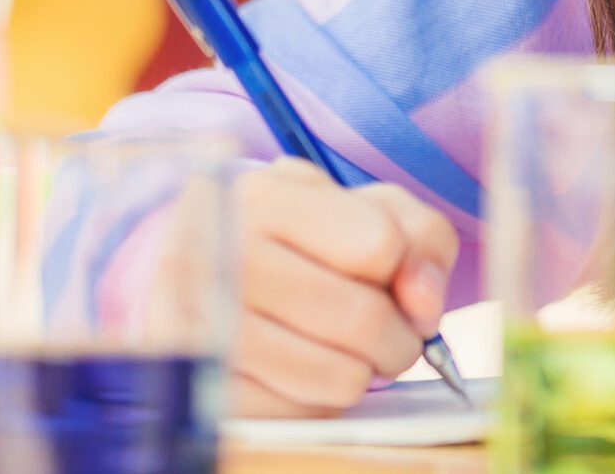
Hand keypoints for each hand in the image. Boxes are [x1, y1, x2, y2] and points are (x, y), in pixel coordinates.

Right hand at [151, 158, 457, 416]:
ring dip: (367, 371)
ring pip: (342, 377)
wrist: (190, 274)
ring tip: (350, 351)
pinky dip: (323, 398)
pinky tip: (305, 369)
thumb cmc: (291, 237)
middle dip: (401, 336)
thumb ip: (417, 235)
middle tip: (392, 332)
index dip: (405, 267)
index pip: (379, 244)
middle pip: (365, 319)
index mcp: (265, 200)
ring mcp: (208, 331)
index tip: (393, 274)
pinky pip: (305, 413)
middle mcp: (226, 261)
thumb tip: (425, 305)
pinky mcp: (207, 390)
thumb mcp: (355, 206)